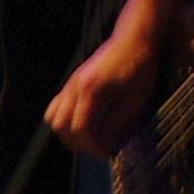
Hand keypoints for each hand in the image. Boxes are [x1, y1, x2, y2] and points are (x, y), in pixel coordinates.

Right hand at [47, 4, 165, 156]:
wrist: (134, 38)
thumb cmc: (140, 66)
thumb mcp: (136, 98)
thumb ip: (118, 122)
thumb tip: (105, 143)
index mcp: (91, 92)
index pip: (80, 130)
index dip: (91, 147)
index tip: (106, 155)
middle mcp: (74, 88)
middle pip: (62, 127)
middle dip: (78, 144)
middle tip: (99, 150)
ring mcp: (70, 83)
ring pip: (54, 118)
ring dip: (68, 134)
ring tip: (90, 140)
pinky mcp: (72, 81)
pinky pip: (56, 106)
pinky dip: (64, 120)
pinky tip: (83, 123)